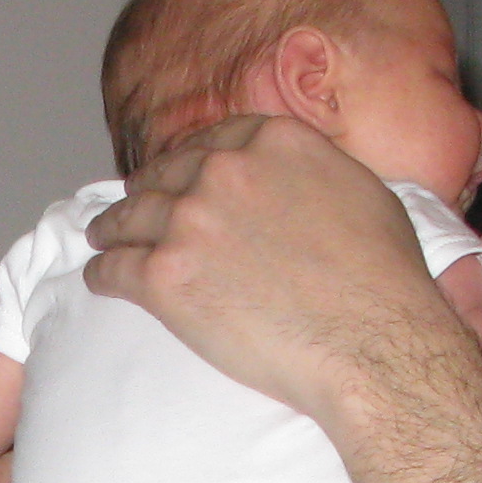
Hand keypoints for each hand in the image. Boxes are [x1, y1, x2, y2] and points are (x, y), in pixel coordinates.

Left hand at [79, 114, 474, 428]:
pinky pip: (114, 269)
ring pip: (129, 217)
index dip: (190, 160)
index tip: (180, 174)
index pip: (214, 140)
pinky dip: (102, 273)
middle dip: (147, 191)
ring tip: (101, 237)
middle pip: (166, 175)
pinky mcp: (164, 277)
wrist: (370, 342)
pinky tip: (98, 278)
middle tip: (132, 208)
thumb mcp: (361, 193)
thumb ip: (312, 174)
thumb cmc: (384, 279)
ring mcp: (188, 222)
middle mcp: (223, 170)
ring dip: (111, 227)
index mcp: (273, 141)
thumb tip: (298, 181)